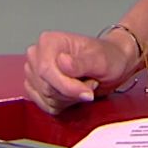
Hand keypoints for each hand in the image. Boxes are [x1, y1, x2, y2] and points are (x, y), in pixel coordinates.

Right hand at [22, 30, 137, 114]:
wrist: (112, 66)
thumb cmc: (108, 58)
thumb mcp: (100, 59)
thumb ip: (81, 63)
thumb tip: (62, 62)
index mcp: (48, 41)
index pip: (46, 71)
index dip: (67, 86)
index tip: (88, 92)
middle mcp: (37, 55)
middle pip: (46, 88)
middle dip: (72, 92)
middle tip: (90, 82)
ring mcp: (34, 72)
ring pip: (47, 99)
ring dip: (70, 98)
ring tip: (84, 84)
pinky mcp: (37, 88)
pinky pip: (46, 106)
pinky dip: (64, 104)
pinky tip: (75, 93)